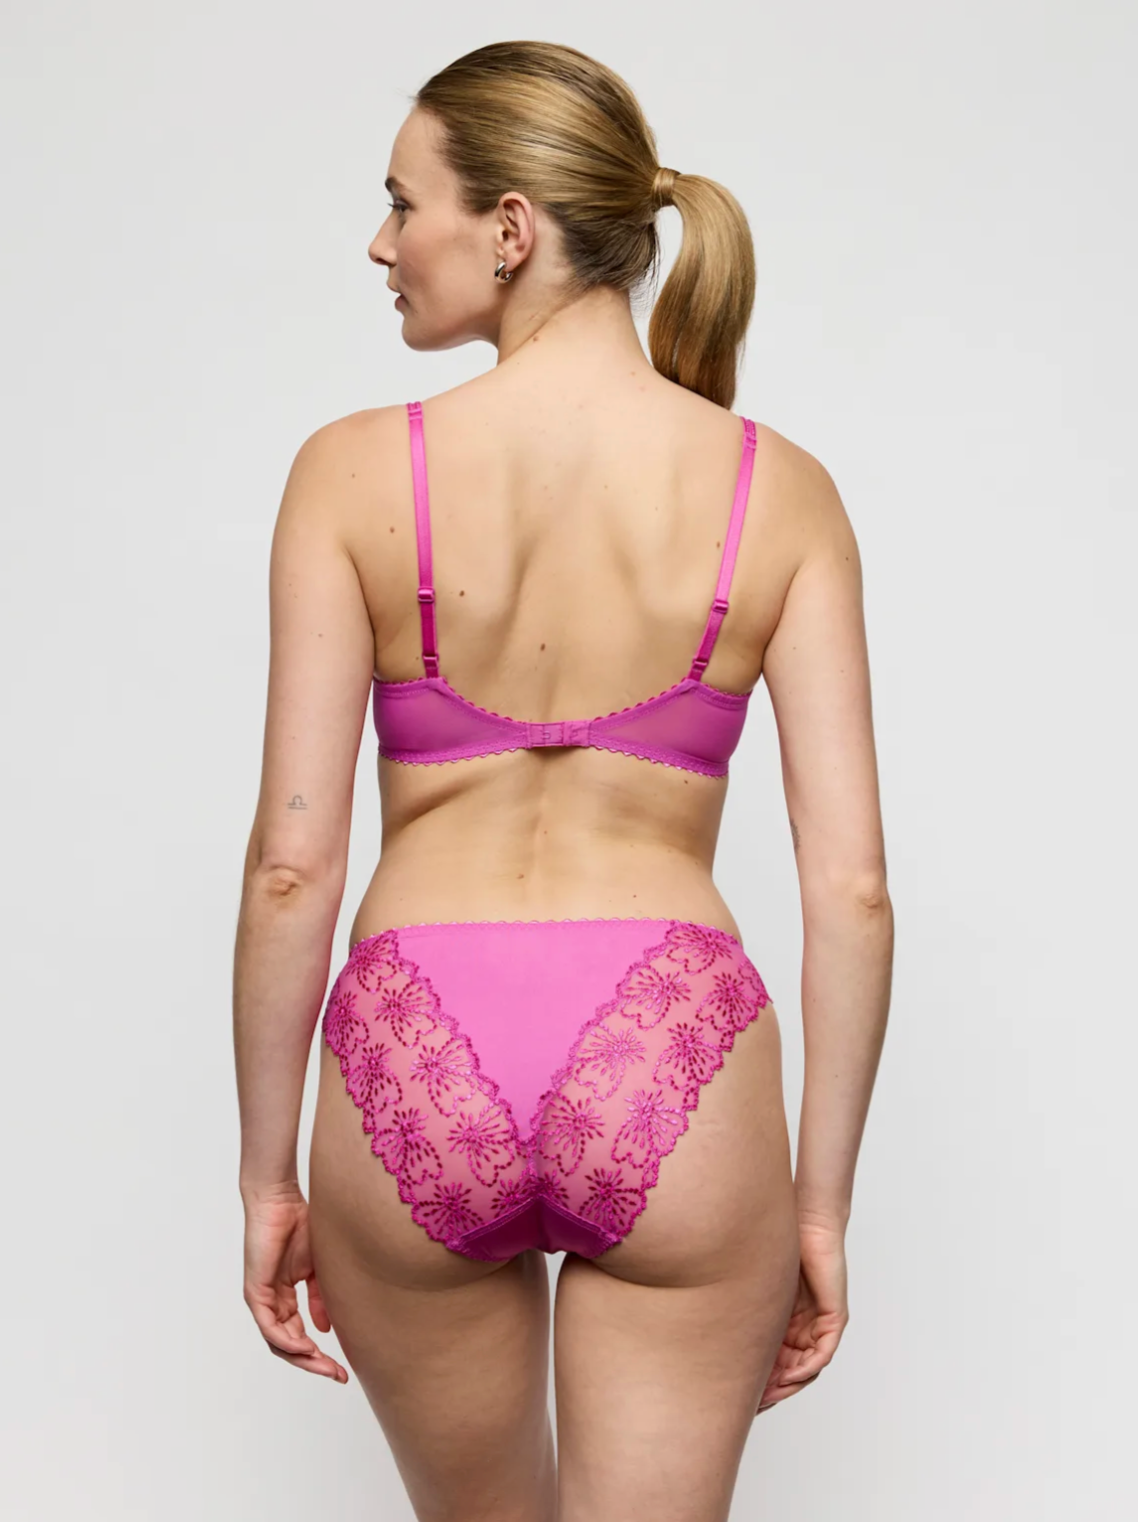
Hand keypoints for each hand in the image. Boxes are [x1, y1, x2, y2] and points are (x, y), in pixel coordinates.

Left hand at [242, 1184, 348, 1382]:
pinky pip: (269, 1326)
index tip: (342, 1369)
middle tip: (337, 1376)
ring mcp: (262, 1298)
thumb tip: (326, 1330)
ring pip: (278, 1341)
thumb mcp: (317, 1268)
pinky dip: (287, 1340)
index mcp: (285, 1297)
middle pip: (289, 1345)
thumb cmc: (300, 1224)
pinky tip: (306, 1347)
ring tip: (325, 1366)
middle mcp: (271, 1302)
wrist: (280, 1199)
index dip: (320, 1354)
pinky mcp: (255, 1291)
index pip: (299, 1335)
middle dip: (314, 1363)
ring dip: (302, 1357)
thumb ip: (320, 1298)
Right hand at [757, 1217, 847, 1413]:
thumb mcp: (756, 1285)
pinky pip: (822, 1353)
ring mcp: (820, 1323)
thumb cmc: (780, 1242)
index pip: (774, 1361)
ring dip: (787, 1385)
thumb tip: (708, 1322)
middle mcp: (803, 1326)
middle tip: (751, 1406)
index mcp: (785, 1321)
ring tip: (766, 1397)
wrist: (807, 1220)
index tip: (741, 1396)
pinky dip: (806, 1368)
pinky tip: (789, 1377)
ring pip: (805, 1367)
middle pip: (790, 1370)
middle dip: (771, 1391)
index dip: (759, 1381)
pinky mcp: (834, 1317)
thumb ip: (745, 1307)